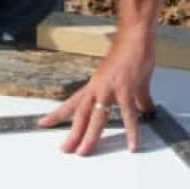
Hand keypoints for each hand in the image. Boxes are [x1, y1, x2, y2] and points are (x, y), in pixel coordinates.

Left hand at [39, 30, 155, 155]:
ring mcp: (109, 89)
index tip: (43, 123)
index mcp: (94, 85)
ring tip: (84, 152)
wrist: (136, 37)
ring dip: (90, 135)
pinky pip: (128, 114)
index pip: (72, 103)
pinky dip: (131, 131)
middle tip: (64, 149)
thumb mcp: (131, 80)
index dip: (58, 114)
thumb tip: (146, 110)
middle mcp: (97, 88)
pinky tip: (132, 144)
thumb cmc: (131, 54)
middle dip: (72, 133)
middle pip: (80, 114)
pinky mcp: (125, 89)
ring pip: (96, 116)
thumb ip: (137, 99)